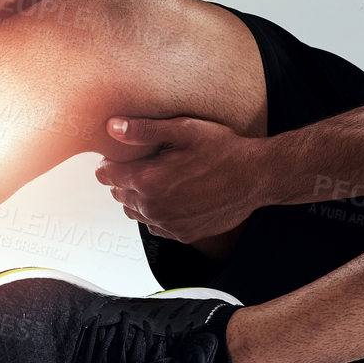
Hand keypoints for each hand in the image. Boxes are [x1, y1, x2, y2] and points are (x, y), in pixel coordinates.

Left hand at [93, 116, 270, 243]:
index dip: (109, 163)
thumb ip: (144, 129)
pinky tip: (171, 197)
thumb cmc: (223, 150)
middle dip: (123, 179)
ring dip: (138, 198)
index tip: (117, 156)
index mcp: (148, 181)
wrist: (256, 177)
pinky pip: (156, 226)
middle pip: (119, 195)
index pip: (107, 176)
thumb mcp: (183, 129)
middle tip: (140, 164)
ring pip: (135, 212)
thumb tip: (112, 127)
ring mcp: (168, 224)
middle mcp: (154, 207)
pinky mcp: (183, 234)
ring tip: (156, 180)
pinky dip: (157, 213)